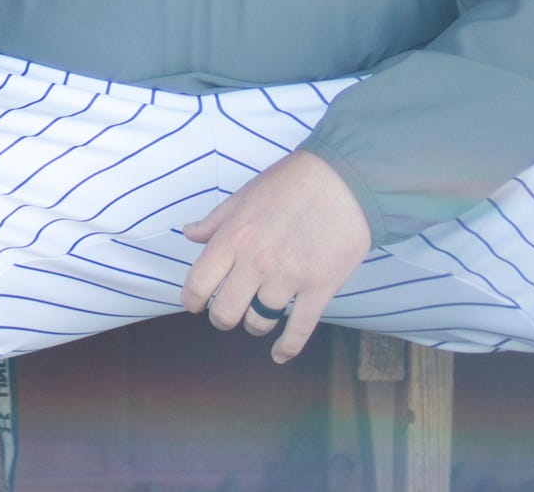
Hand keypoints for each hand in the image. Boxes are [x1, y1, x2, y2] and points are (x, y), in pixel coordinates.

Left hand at [178, 148, 372, 362]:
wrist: (344, 180)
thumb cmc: (291, 182)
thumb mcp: (244, 195)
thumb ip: (215, 220)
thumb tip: (189, 234)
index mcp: (233, 238)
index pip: (198, 284)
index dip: (192, 300)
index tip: (195, 305)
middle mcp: (256, 262)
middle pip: (225, 313)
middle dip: (222, 317)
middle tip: (228, 312)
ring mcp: (288, 278)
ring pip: (258, 322)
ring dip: (255, 324)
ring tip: (258, 315)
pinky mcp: (319, 288)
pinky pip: (298, 330)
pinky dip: (286, 348)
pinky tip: (279, 354)